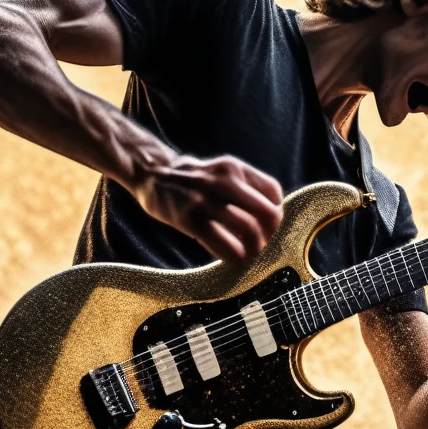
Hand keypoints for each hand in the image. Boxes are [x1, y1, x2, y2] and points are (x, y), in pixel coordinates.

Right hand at [131, 153, 283, 263]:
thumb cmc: (190, 179)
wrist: (151, 174)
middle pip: (268, 213)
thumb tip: (268, 214)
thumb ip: (242, 185)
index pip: (273, 192)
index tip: (267, 227)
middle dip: (269, 235)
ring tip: (248, 255)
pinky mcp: (190, 219)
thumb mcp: (219, 170)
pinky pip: (223, 244)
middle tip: (261, 245)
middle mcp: (224, 181)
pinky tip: (234, 259)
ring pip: (249, 229)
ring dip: (254, 249)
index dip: (275, 214)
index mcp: (234, 168)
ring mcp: (207, 200)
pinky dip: (235, 256)